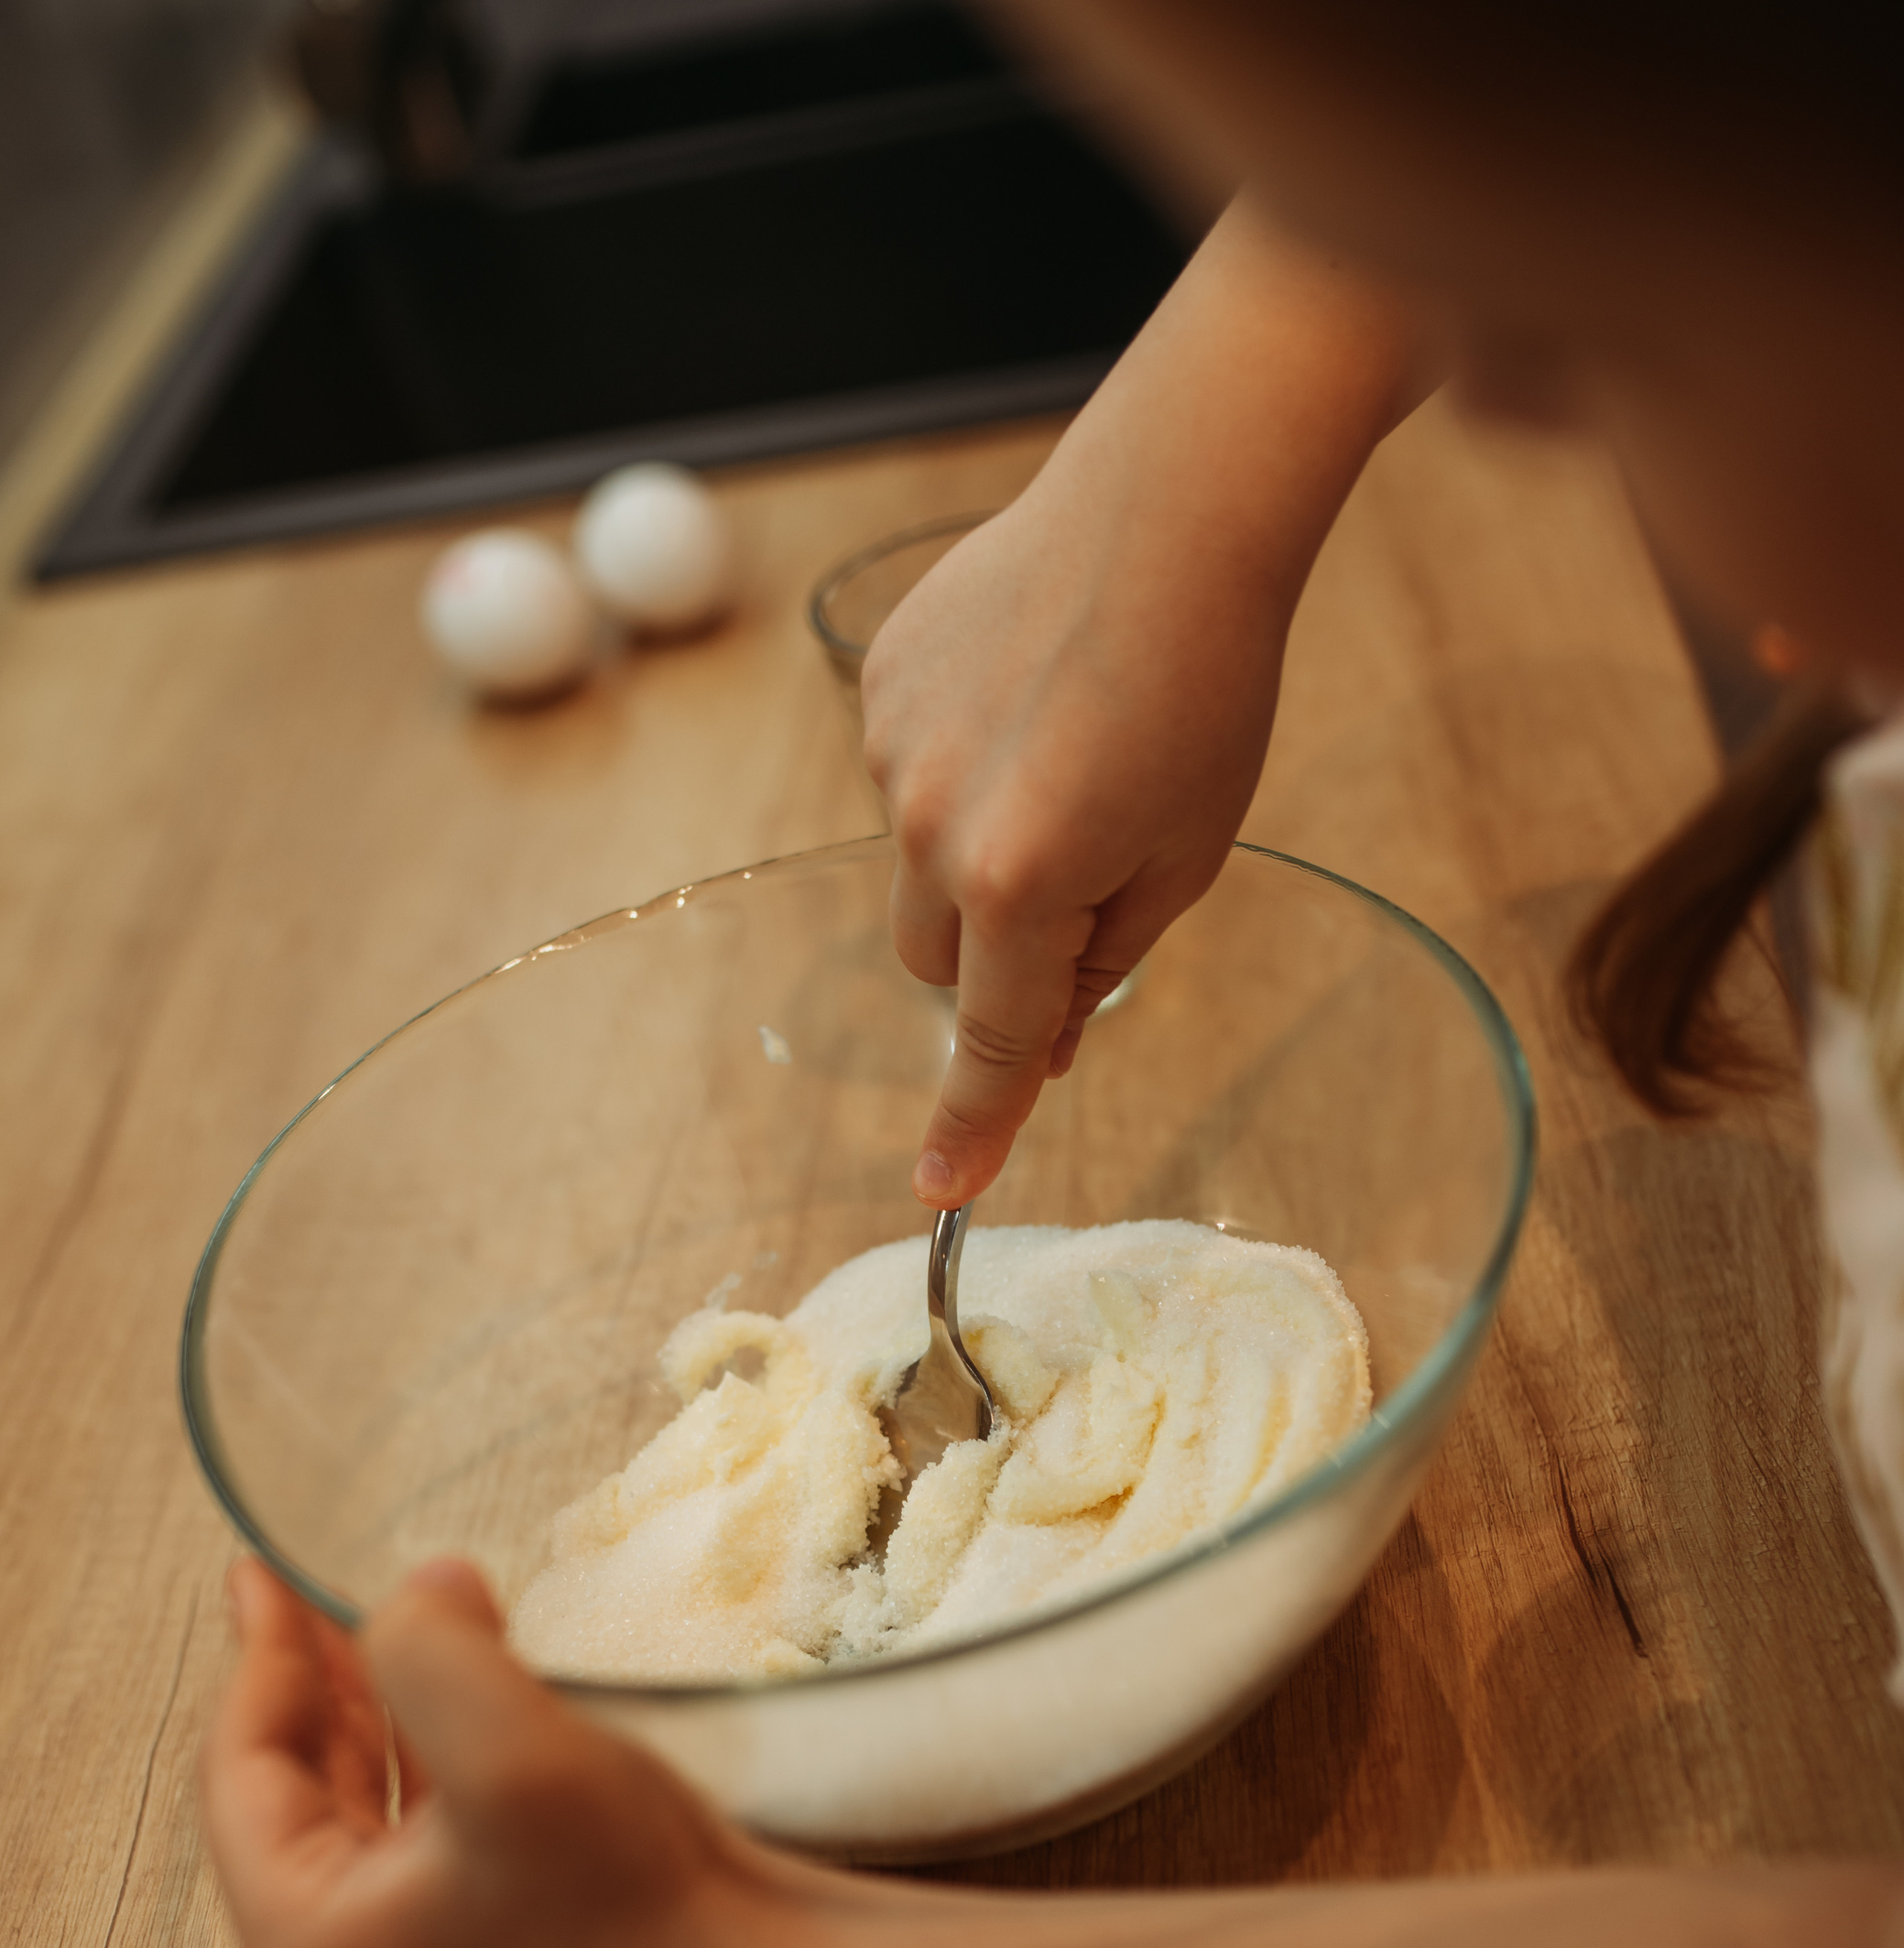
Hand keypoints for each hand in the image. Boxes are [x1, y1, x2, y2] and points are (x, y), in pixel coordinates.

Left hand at [201, 1558, 774, 1947]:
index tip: (260, 1569)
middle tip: (307, 1588)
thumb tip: (420, 1590)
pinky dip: (415, 1766)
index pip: (238, 1779)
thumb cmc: (629, 1890)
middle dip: (308, 1687)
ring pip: (347, 1821)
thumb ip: (424, 1646)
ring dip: (365, 1719)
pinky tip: (448, 1700)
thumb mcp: (511, 1746)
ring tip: (381, 1626)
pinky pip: (404, 1850)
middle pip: (282, 1802)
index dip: (256, 1659)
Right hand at [861, 205, 1419, 1207]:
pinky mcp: (880, 681)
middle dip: (992, 958)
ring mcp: (893, 749)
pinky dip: (960, 765)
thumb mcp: (1186, 856)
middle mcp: (933, 826)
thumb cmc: (1208, 686)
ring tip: (1071, 752)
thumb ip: (1101, 961)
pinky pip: (907, 769)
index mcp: (1024, 882)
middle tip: (1080, 889)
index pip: (992, 1038)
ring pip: (917, 863)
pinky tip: (1034, 695)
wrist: (1172, 506)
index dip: (974, 1123)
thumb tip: (1044, 1035)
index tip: (940, 1194)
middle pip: (932, 961)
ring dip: (978, 851)